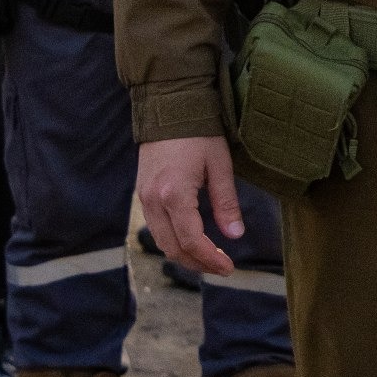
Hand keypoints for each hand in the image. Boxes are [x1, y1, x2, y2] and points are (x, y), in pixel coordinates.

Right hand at [135, 136, 242, 277]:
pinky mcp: (142, 195)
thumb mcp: (220, 166)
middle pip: (172, 248)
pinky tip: (192, 241)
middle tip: (223, 268)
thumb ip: (226, 202)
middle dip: (198, 263)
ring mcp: (143, 199)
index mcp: (174, 194)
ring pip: (161, 241)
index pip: (191, 240)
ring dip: (185, 255)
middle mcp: (153, 201)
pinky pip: (156, 228)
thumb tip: (235, 235)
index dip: (210, 259)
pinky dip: (173, 241)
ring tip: (210, 259)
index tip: (229, 268)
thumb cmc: (200, 133)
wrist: (168, 109)